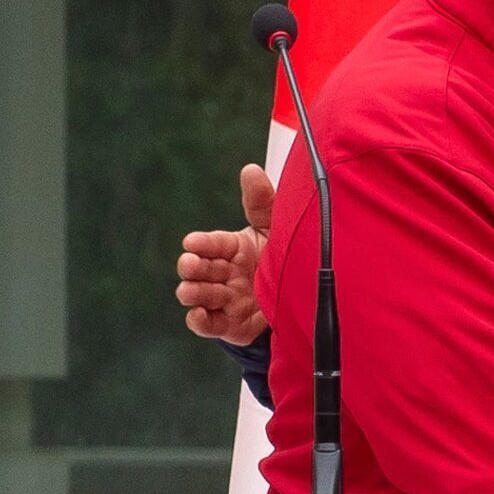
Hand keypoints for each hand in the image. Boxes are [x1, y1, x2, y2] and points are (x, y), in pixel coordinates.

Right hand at [175, 163, 274, 345]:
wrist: (302, 298)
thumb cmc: (282, 256)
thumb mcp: (275, 228)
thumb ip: (262, 202)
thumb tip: (250, 169)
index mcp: (233, 248)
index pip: (213, 243)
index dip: (203, 243)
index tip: (192, 242)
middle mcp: (225, 273)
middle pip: (199, 268)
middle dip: (191, 266)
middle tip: (191, 264)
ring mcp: (225, 299)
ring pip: (198, 295)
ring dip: (193, 291)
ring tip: (193, 290)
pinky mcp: (229, 324)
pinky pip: (208, 324)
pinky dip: (200, 321)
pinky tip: (199, 314)